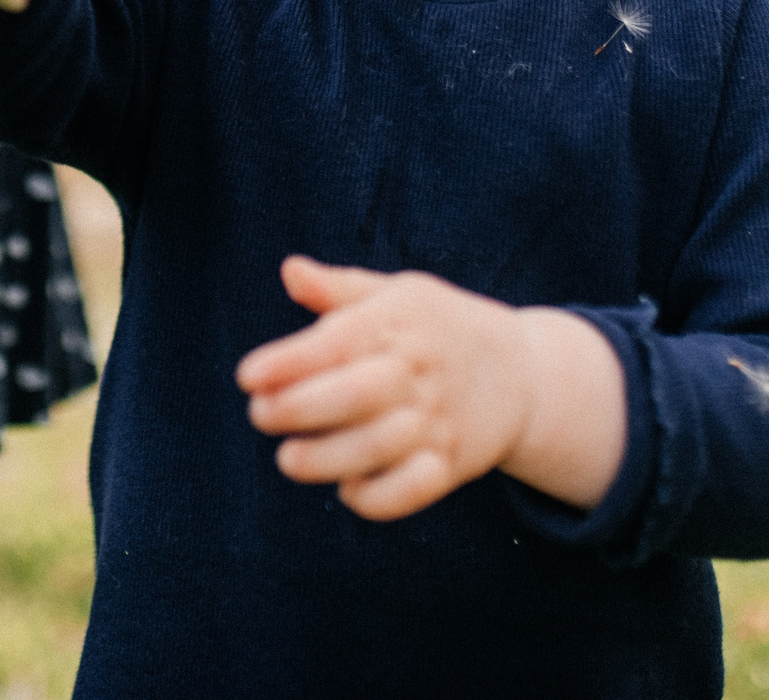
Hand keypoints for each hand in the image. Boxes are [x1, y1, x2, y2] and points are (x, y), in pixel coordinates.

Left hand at [236, 257, 626, 521]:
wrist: (521, 372)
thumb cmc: (437, 327)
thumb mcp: (397, 294)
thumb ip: (339, 288)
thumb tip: (290, 270)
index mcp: (400, 322)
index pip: (339, 341)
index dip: (288, 361)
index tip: (247, 376)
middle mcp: (419, 372)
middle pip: (355, 394)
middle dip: (297, 409)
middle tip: (260, 415)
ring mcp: (438, 420)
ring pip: (378, 448)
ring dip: (325, 458)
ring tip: (289, 458)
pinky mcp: (452, 465)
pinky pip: (413, 490)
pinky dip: (377, 498)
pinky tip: (348, 488)